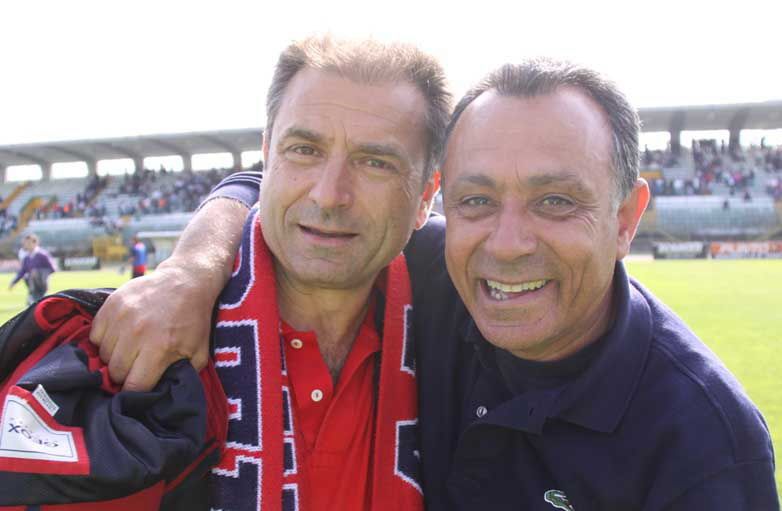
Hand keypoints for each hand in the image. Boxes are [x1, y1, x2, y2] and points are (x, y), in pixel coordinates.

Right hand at [89, 263, 216, 390]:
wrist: (186, 282)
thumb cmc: (193, 320)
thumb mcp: (198, 352)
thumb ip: (183, 375)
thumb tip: (165, 393)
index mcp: (159, 348)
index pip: (134, 386)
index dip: (136, 391)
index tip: (140, 386)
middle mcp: (137, 333)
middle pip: (115, 372)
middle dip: (125, 375)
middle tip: (136, 366)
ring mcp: (122, 317)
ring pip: (103, 354)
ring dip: (114, 356)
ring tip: (130, 349)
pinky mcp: (111, 304)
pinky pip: (95, 334)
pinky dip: (104, 339)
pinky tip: (120, 335)